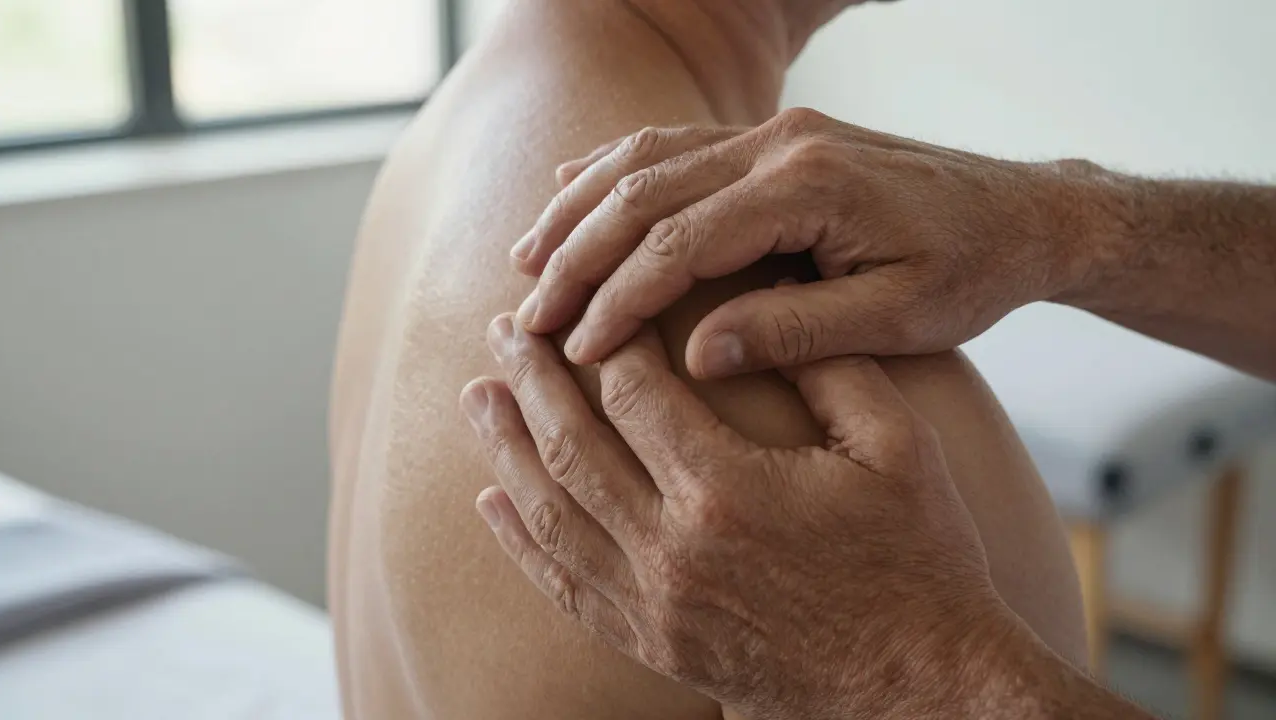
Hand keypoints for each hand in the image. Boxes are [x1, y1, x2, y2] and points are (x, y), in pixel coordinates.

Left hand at [460, 314, 1029, 719]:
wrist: (916, 688)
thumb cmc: (917, 560)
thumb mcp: (896, 450)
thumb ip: (828, 367)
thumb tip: (773, 300)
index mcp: (727, 491)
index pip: (634, 394)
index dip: (609, 341)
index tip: (597, 305)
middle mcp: (672, 549)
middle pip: (573, 446)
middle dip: (533, 379)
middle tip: (504, 329)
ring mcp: (654, 604)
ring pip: (552, 514)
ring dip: (506, 450)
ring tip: (479, 398)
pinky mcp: (651, 642)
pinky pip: (564, 586)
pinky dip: (521, 542)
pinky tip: (492, 501)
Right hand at [510, 108, 1098, 377]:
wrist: (1023, 215)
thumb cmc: (970, 273)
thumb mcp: (897, 318)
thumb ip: (796, 332)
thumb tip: (698, 359)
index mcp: (809, 188)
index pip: (681, 241)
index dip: (619, 296)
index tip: (575, 348)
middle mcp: (782, 145)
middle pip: (644, 192)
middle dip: (576, 256)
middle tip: (527, 314)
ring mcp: (776, 133)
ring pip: (648, 159)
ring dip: (581, 210)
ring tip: (526, 260)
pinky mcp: (777, 138)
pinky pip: (675, 146)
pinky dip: (616, 171)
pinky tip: (574, 195)